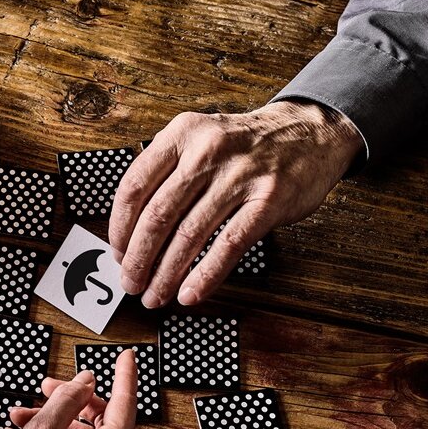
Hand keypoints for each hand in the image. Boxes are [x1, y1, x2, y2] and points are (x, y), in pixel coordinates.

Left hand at [108, 100, 363, 307]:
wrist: (310, 133)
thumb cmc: (244, 147)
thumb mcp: (199, 140)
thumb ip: (166, 174)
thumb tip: (131, 234)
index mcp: (181, 134)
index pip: (134, 187)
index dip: (119, 228)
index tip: (117, 255)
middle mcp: (207, 151)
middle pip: (157, 216)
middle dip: (139, 259)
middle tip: (130, 284)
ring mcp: (240, 175)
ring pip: (189, 235)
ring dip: (166, 274)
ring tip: (155, 296)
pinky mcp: (269, 200)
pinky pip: (228, 245)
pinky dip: (205, 275)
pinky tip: (190, 294)